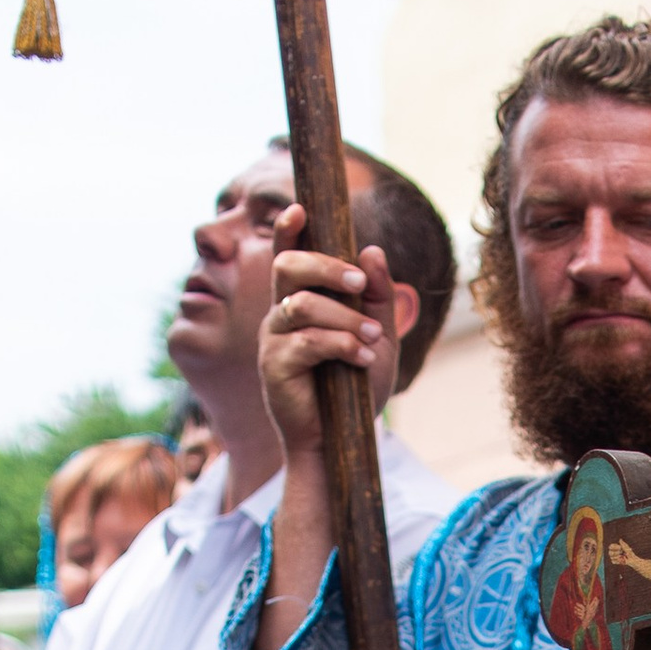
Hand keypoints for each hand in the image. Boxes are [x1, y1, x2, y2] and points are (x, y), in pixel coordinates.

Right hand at [260, 208, 397, 462]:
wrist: (341, 441)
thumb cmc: (355, 387)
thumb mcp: (378, 337)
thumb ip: (377, 296)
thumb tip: (371, 249)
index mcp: (299, 301)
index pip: (285, 255)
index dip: (286, 229)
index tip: (299, 209)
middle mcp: (279, 314)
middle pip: (287, 266)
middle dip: (326, 267)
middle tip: (361, 284)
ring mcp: (272, 339)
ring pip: (302, 304)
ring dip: (345, 318)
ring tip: (373, 340)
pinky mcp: (273, 367)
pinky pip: (306, 342)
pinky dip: (341, 345)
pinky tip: (363, 359)